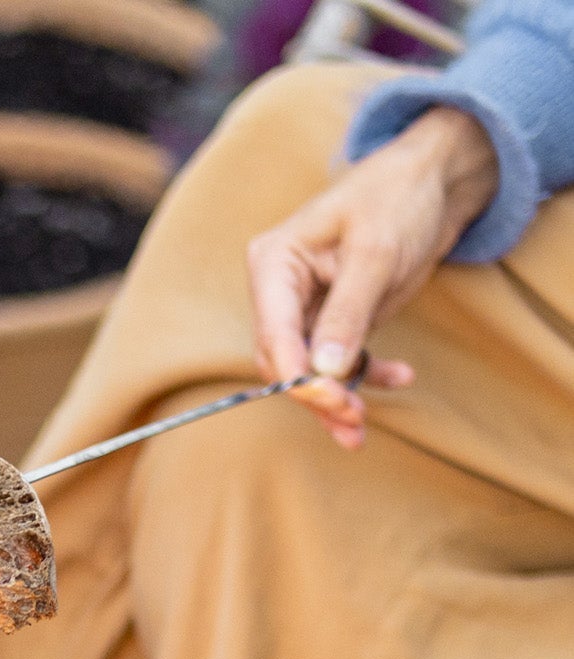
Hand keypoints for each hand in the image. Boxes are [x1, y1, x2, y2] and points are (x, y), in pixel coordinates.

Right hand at [246, 105, 497, 445]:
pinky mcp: (334, 321)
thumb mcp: (375, 252)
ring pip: (309, 371)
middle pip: (285, 361)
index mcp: (274, 264)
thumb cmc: (400, 196)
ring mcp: (305, 309)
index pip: (274, 334)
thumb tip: (325, 371)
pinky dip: (365, 376)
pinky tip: (400, 376)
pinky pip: (339, 362)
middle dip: (318, 395)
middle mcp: (280, 291)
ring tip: (363, 427)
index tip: (332, 400)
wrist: (438, 178)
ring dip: (337, 400)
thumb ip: (348, 313)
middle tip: (353, 420)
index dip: (298, 375)